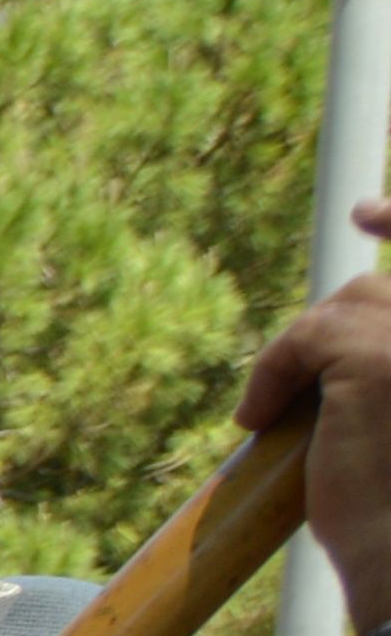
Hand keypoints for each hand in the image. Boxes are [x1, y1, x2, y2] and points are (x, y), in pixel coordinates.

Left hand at [244, 203, 390, 632]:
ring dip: (304, 354)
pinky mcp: (381, 357)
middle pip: (382, 289)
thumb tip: (338, 335)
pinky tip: (257, 421)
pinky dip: (273, 372)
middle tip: (283, 383)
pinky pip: (306, 337)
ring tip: (280, 417)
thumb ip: (389, 365)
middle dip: (332, 324)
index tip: (365, 214)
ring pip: (349, 305)